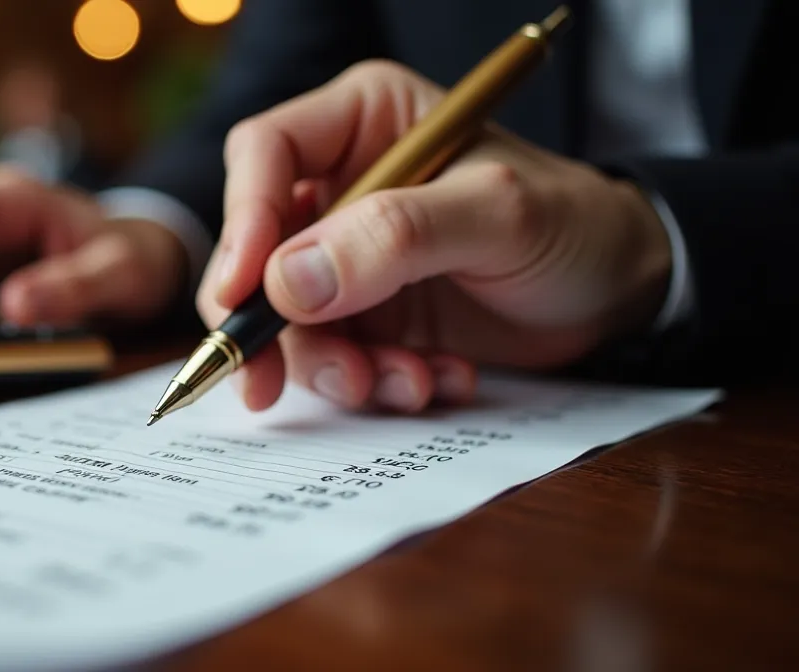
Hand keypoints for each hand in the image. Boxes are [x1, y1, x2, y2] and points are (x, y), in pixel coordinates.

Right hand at [198, 60, 672, 412]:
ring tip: (404, 383)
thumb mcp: (498, 215)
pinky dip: (374, 383)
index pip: (266, 155)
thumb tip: (285, 282)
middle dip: (268, 323)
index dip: (243, 222)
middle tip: (269, 383)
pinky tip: (435, 381)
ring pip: (288, 317)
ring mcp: (348, 256)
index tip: (243, 295)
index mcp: (364, 122)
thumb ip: (395, 238)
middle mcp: (342, 186)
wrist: (619, 290)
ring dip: (334, 366)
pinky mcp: (365, 314)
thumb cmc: (572, 222)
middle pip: (256, 248)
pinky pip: (334, 356)